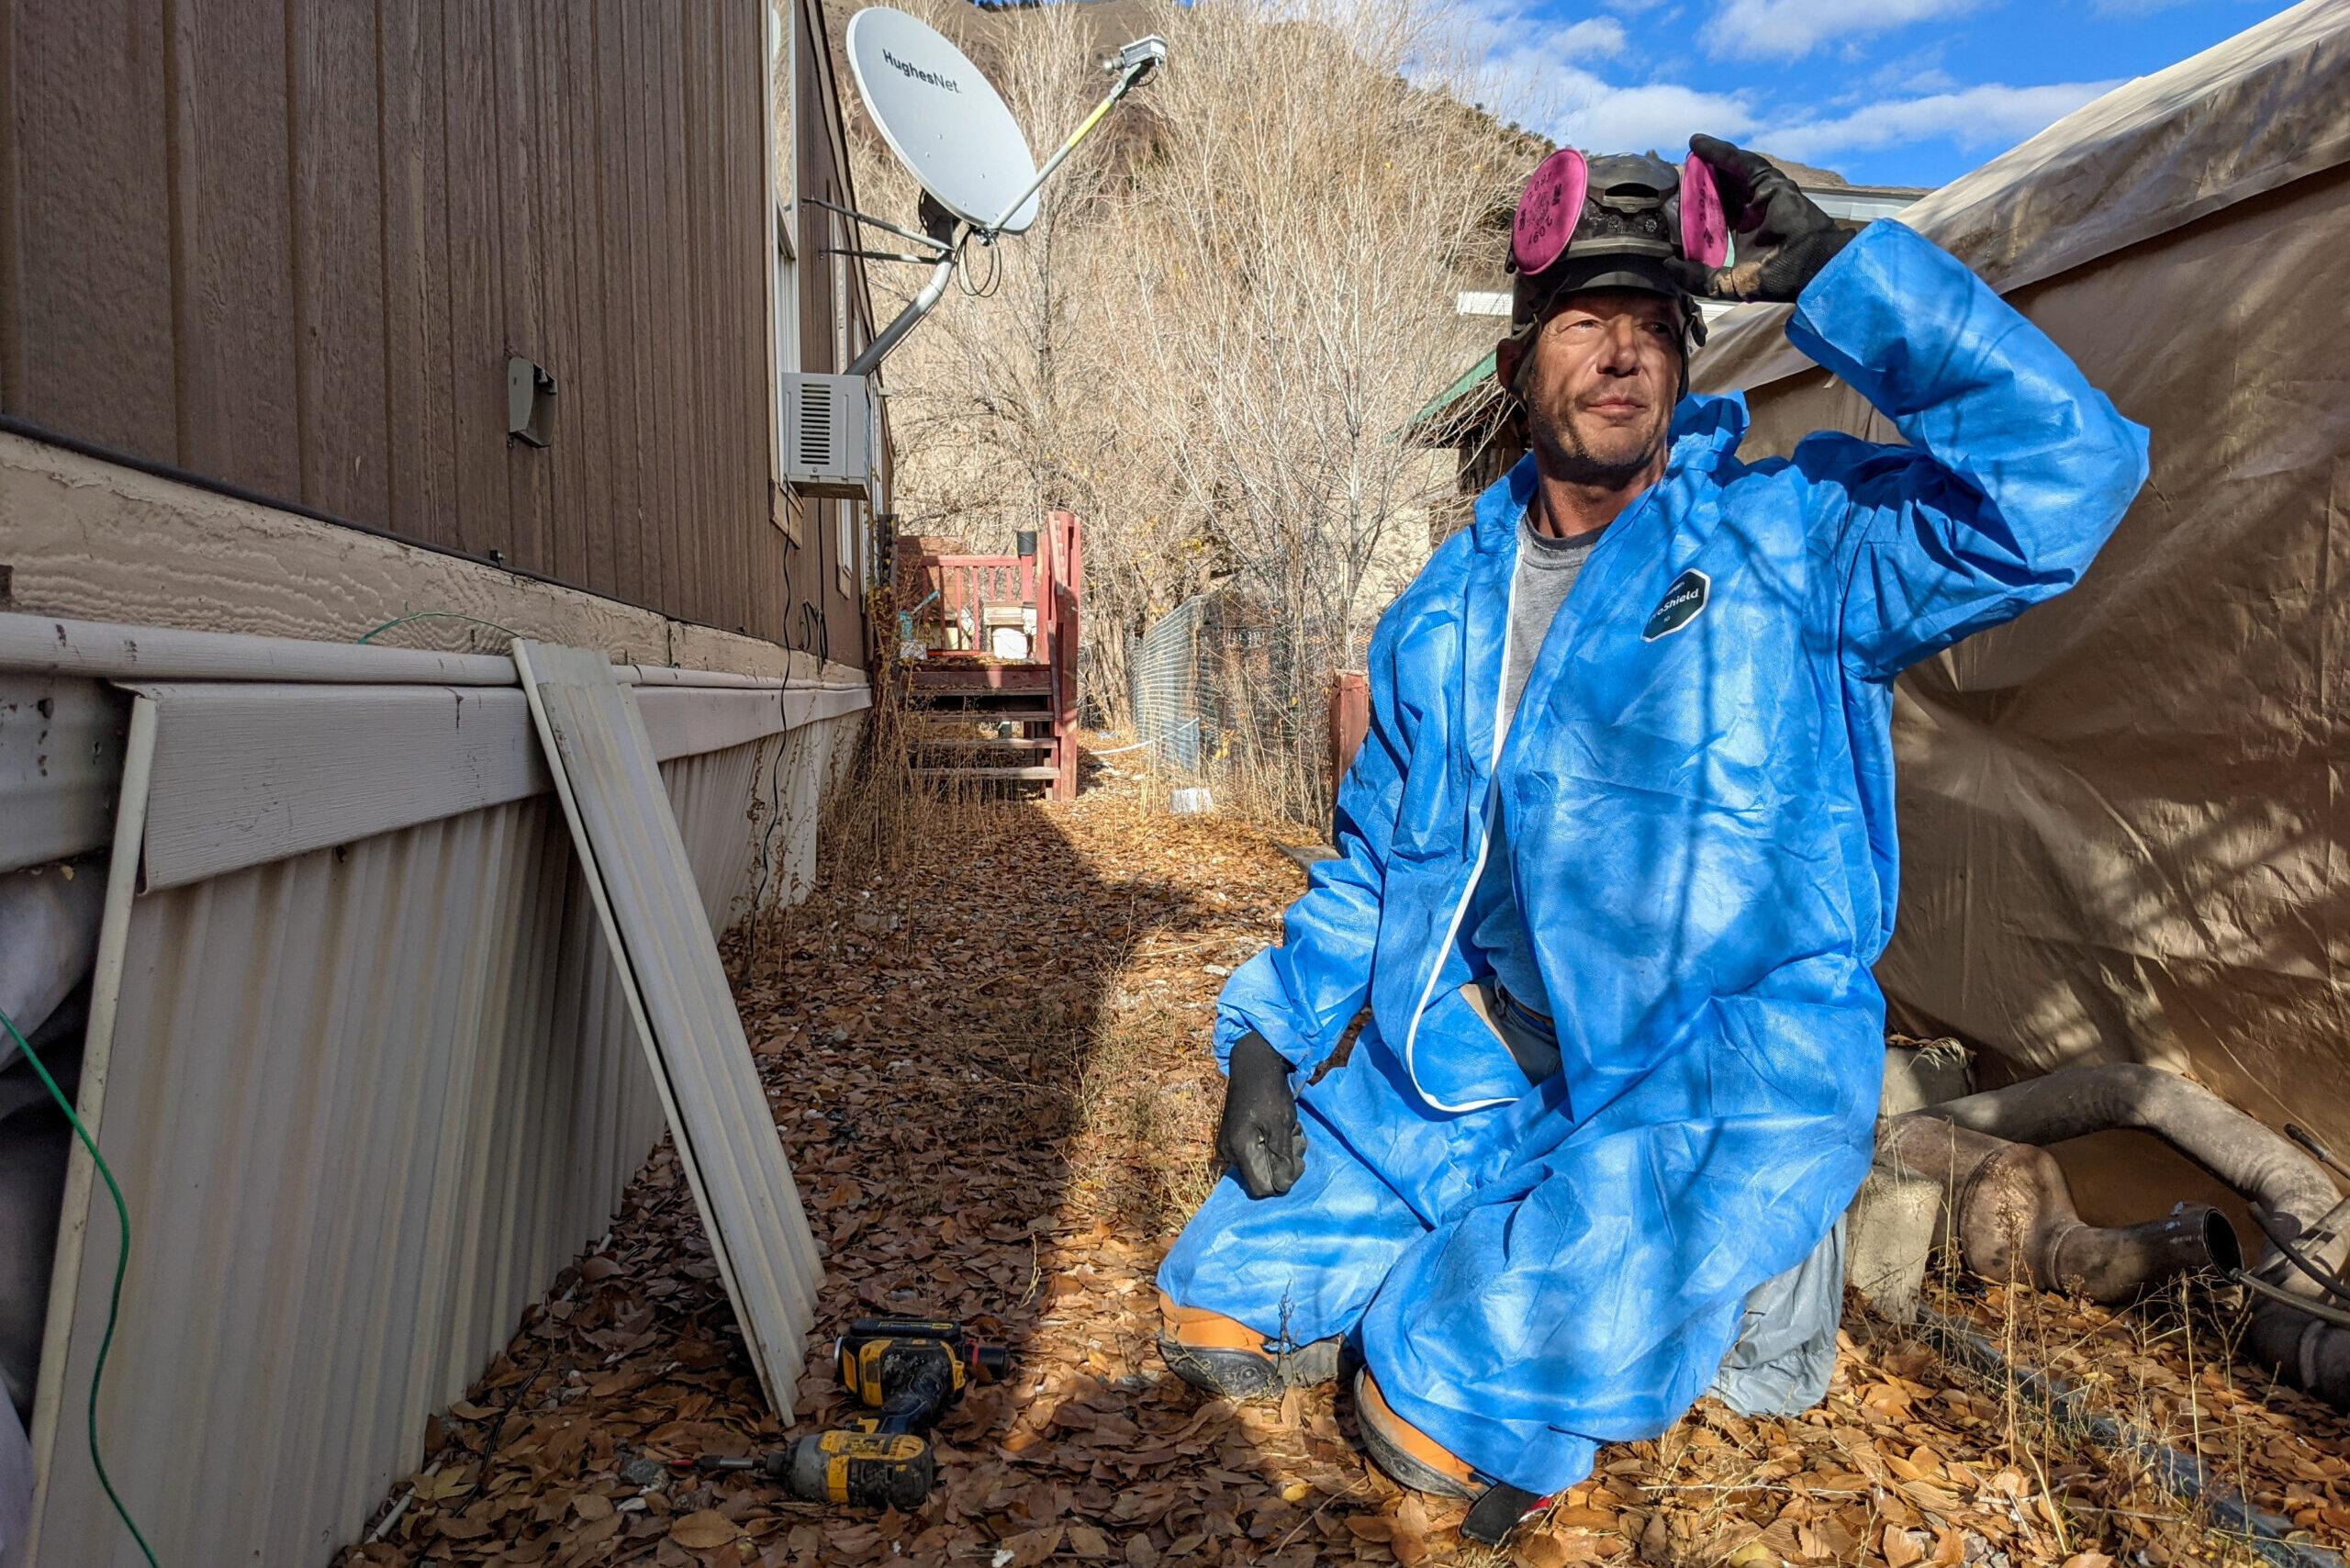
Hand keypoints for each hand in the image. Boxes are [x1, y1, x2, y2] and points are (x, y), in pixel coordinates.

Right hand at [1216, 1033, 1306, 1198]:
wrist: (1253, 1065)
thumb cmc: (1269, 1093)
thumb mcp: (1281, 1125)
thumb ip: (1281, 1157)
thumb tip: (1282, 1187)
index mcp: (1240, 1150)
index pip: (1261, 1188)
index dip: (1282, 1179)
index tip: (1296, 1157)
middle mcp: (1230, 1152)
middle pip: (1262, 1176)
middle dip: (1284, 1161)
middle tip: (1297, 1137)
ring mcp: (1229, 1145)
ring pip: (1262, 1164)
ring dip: (1281, 1150)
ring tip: (1290, 1128)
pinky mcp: (1233, 1137)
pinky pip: (1256, 1152)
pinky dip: (1271, 1143)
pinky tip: (1279, 1126)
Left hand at [1668, 134, 1855, 303]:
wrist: (1810, 269)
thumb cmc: (1777, 277)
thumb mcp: (1728, 283)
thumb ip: (1698, 277)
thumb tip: (1667, 265)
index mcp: (1744, 231)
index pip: (1713, 213)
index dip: (1692, 208)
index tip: (1670, 205)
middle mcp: (1753, 210)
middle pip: (1719, 190)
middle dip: (1697, 183)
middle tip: (1673, 177)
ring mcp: (1763, 194)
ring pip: (1729, 173)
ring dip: (1707, 163)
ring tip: (1686, 154)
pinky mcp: (1771, 182)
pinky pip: (1742, 163)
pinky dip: (1721, 153)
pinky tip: (1699, 146)